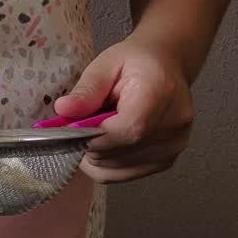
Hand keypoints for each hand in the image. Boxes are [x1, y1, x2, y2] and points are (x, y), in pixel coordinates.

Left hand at [53, 36, 194, 182]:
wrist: (167, 66)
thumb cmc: (135, 62)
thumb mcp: (106, 64)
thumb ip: (86, 90)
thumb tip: (64, 110)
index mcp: (160, 93)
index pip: (127, 131)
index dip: (92, 136)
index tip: (72, 128)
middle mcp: (173, 124)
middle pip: (118, 152)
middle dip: (89, 143)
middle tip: (84, 124)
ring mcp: (173, 146)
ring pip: (115, 169)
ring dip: (97, 154)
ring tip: (102, 128)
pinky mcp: (166, 160)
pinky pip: (123, 175)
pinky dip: (106, 163)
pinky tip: (108, 142)